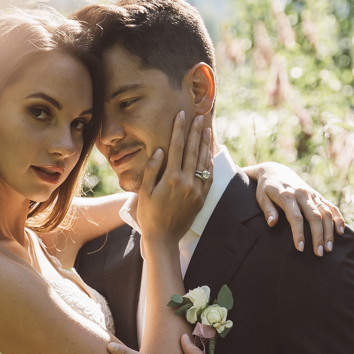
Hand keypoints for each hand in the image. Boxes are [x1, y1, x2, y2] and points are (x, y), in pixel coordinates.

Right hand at [135, 111, 211, 247]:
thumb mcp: (145, 192)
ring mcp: (196, 190)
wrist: (163, 238)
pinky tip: (209, 154)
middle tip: (199, 116)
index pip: (176, 147)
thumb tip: (160, 150)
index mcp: (170, 178)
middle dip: (195, 131)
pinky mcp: (201, 199)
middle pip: (192, 150)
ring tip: (206, 129)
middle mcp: (186, 182)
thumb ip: (152, 169)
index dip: (179, 129)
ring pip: (202, 161)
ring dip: (204, 144)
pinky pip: (208, 177)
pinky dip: (209, 164)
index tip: (182, 115)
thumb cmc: (149, 215)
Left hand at [247, 161, 343, 255]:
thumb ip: (267, 210)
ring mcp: (312, 195)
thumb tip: (272, 223)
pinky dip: (338, 218)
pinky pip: (331, 207)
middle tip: (319, 254)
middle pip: (315, 217)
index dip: (299, 233)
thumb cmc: (266, 188)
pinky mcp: (317, 196)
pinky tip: (340, 232)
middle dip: (318, 236)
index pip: (296, 217)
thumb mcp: (261, 197)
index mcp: (287, 196)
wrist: (276, 171)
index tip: (300, 248)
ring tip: (329, 249)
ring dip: (329, 232)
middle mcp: (303, 194)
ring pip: (326, 213)